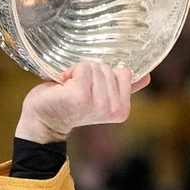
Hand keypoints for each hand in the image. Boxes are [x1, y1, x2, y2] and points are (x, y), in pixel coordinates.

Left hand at [15, 62, 150, 144]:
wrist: (42, 122)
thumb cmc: (68, 106)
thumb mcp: (99, 96)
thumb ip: (122, 88)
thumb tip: (147, 77)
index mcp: (121, 109)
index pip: (124, 72)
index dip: (104, 75)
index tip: (91, 90)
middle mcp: (112, 108)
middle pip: (108, 68)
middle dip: (89, 73)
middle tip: (76, 91)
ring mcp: (97, 103)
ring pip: (94, 66)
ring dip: (77, 73)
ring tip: (68, 90)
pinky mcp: (80, 96)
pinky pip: (82, 67)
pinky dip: (68, 73)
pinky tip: (62, 88)